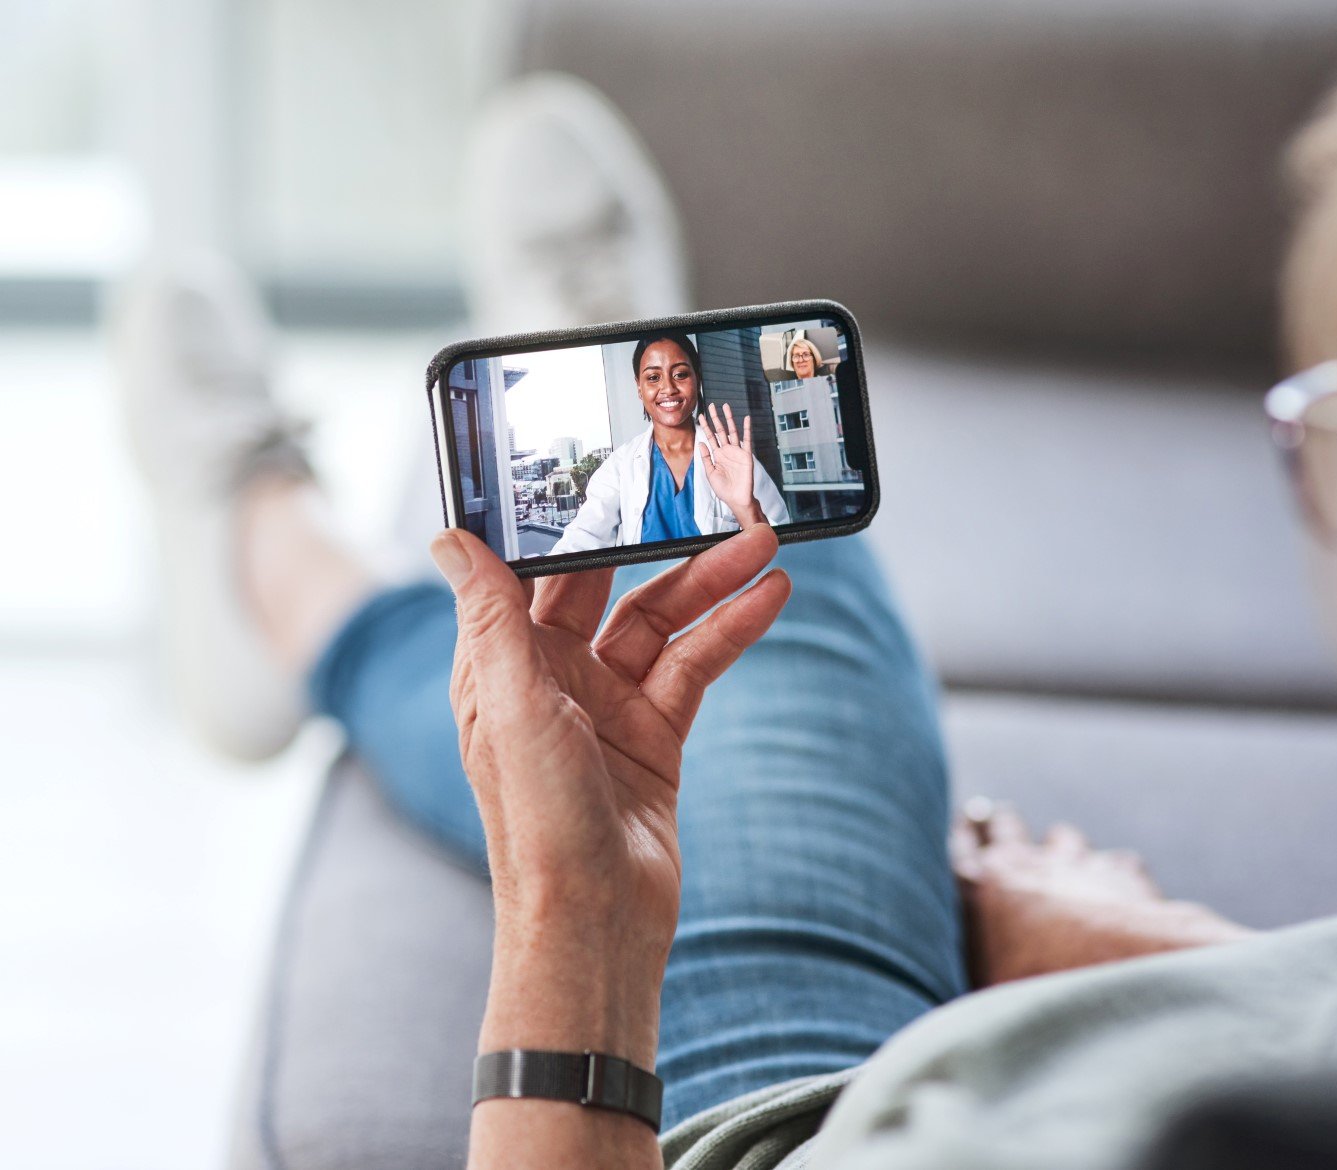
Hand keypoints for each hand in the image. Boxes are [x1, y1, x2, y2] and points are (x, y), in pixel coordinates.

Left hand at [430, 525, 790, 1074]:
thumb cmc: (538, 824)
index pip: (533, 574)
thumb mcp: (512, 709)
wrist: (597, 920)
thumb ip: (492, 619)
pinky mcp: (656, 734)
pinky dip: (730, 632)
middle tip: (708, 503)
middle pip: (610, 588)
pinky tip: (766, 602)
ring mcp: (608, 707)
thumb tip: (452, 539)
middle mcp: (553, 680)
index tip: (604, 472)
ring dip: (711, 585)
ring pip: (662, 624)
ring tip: (765, 548)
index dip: (569, 526)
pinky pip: (695, 666)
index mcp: (502, 668)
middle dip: (659, 547)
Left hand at [698, 403, 761, 526]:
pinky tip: (746, 419)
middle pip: (720, 430)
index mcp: (718, 455)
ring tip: (725, 407)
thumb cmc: (723, 489)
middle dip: (716, 418)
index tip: (700, 416)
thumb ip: (705, 458)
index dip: (705, 426)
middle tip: (711, 405)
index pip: (710, 437)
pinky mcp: (746, 455)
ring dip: (729, 419)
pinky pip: (747, 440)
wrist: (736, 499)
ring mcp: (737, 452)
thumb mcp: (710, 473)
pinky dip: (747, 429)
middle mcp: (727, 451)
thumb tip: (700, 443)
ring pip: (733, 431)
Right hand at [952, 802, 1248, 986]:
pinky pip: (1117, 863)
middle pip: (1005, 827)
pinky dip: (1115, 874)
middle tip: (999, 818)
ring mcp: (1076, 865)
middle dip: (1003, 825)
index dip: (966, 836)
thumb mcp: (986, 989)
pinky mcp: (1123, 875)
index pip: (960, 847)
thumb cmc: (1039, 997)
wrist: (1115, 980)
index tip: (968, 824)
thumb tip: (964, 995)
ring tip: (1061, 853)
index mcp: (977, 889)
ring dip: (1061, 848)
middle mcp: (1023, 864)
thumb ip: (979, 965)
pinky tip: (1120, 888)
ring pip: (1063, 838)